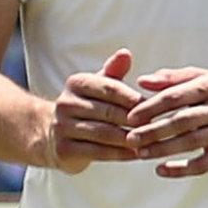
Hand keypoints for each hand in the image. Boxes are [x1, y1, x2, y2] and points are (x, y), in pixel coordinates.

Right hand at [49, 49, 141, 173]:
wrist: (52, 136)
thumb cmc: (86, 107)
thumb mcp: (98, 86)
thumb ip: (113, 71)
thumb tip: (125, 53)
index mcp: (76, 83)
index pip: (109, 87)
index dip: (132, 97)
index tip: (152, 105)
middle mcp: (66, 103)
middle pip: (108, 112)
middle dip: (133, 120)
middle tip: (155, 126)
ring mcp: (62, 127)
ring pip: (104, 134)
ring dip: (128, 138)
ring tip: (149, 141)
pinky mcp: (63, 150)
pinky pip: (97, 152)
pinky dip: (119, 154)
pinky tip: (135, 154)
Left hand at [124, 67, 207, 177]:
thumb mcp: (204, 78)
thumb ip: (172, 79)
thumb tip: (142, 81)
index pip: (176, 97)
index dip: (152, 107)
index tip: (130, 117)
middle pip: (182, 121)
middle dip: (153, 130)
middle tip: (130, 138)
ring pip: (191, 143)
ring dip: (163, 149)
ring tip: (140, 154)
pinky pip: (203, 165)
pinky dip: (181, 169)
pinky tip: (161, 170)